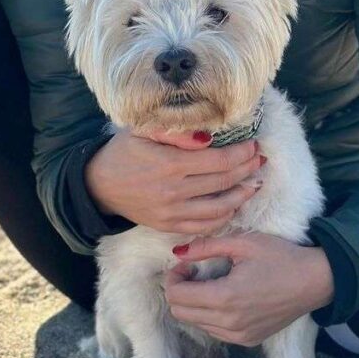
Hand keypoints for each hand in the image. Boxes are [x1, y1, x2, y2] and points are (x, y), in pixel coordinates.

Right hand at [84, 128, 265, 233]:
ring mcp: (172, 212)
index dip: (241, 154)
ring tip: (255, 183)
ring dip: (242, 195)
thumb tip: (208, 138)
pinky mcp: (168, 226)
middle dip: (247, 170)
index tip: (254, 146)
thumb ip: (176, 132)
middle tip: (260, 160)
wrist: (98, 185)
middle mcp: (173, 191)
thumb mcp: (144, 131)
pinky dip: (224, 217)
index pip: (218, 160)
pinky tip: (233, 205)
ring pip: (219, 208)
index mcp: (169, 163)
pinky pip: (204, 225)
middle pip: (223, 182)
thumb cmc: (123, 152)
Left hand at [163, 233, 334, 345]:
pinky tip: (222, 297)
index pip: (176, 296)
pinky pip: (214, 331)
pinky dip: (209, 316)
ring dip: (193, 304)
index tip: (186, 263)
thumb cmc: (281, 257)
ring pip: (196, 324)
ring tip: (208, 283)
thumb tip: (178, 251)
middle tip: (193, 272)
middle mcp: (228, 323)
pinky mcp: (248, 341)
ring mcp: (239, 336)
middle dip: (179, 290)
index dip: (173, 277)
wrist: (315, 281)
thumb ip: (206, 247)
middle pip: (180, 314)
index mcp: (225, 297)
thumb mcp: (243, 242)